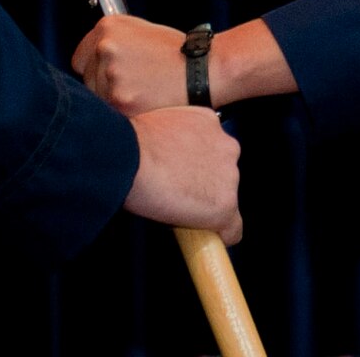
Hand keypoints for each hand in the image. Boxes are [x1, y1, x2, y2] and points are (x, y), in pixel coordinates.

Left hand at [73, 14, 187, 115]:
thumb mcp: (142, 30)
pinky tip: (143, 102)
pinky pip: (111, 113)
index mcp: (108, 28)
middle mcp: (105, 48)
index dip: (94, 70)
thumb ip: (114, 40)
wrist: (202, 72)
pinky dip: (125, 112)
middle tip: (131, 85)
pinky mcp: (120, 100)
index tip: (106, 75)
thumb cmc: (177, 53)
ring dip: (114, 100)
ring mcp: (110, 75)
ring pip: (98, 98)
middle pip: (87, 80)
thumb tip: (93, 54)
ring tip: (141, 93)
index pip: (79, 58)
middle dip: (104, 86)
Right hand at [124, 106, 242, 244]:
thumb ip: (172, 138)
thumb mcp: (157, 125)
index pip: (213, 149)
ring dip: (206, 206)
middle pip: (223, 175)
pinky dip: (217, 236)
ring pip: (226, 200)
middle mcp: (227, 146)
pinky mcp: (225, 206)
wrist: (127, 158)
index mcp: (209, 121)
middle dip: (203, 184)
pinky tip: (198, 238)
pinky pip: (232, 230)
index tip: (179, 175)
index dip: (195, 166)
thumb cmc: (129, 141)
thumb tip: (164, 157)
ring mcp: (229, 177)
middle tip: (174, 192)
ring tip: (175, 208)